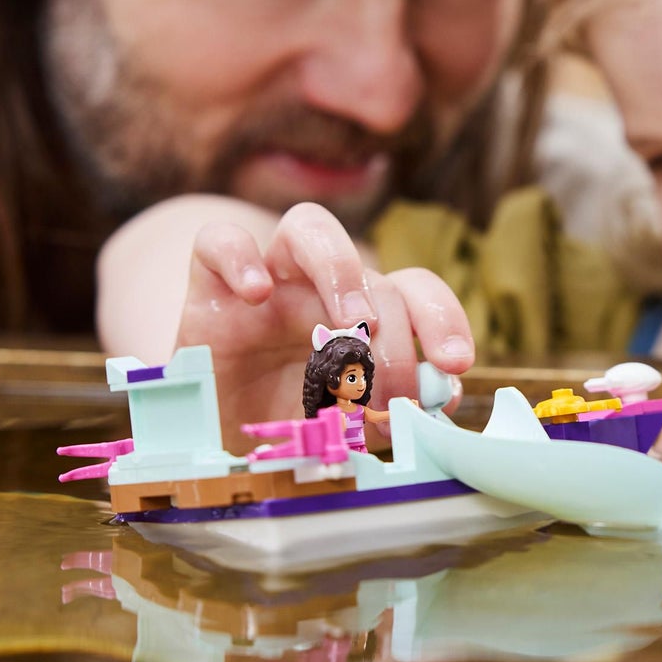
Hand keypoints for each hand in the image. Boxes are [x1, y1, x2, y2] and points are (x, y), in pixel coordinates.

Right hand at [176, 201, 473, 446]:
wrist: (207, 437)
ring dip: (340, 270)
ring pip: (308, 224)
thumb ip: (392, 406)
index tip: (455, 364)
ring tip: (350, 326)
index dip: (442, 317)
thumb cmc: (284, 425)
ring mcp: (268, 281)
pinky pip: (217, 240)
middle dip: (392, 335)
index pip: (414, 289)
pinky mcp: (207, 289)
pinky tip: (255, 295)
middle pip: (371, 272)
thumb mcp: (344, 424)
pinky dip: (238, 256)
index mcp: (362, 315)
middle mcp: (319, 289)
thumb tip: (446, 394)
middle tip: (390, 393)